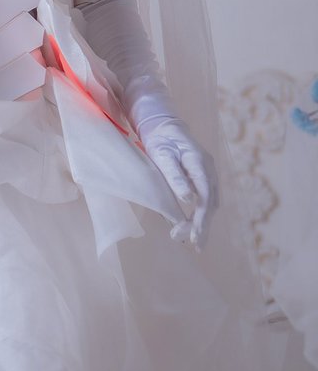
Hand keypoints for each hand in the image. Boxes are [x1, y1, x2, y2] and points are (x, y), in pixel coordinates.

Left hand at [139, 118, 219, 250]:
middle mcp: (209, 169)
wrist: (162, 125)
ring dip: (204, 222)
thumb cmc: (159, 139)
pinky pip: (207, 198)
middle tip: (195, 245)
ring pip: (211, 202)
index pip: (206, 197)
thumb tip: (188, 199)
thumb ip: (175, 176)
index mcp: (200, 163)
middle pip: (211, 203)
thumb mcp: (162, 156)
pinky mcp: (203, 175)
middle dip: (203, 225)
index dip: (202, 219)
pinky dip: (203, 213)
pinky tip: (195, 224)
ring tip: (194, 240)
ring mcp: (208, 172)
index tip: (194, 235)